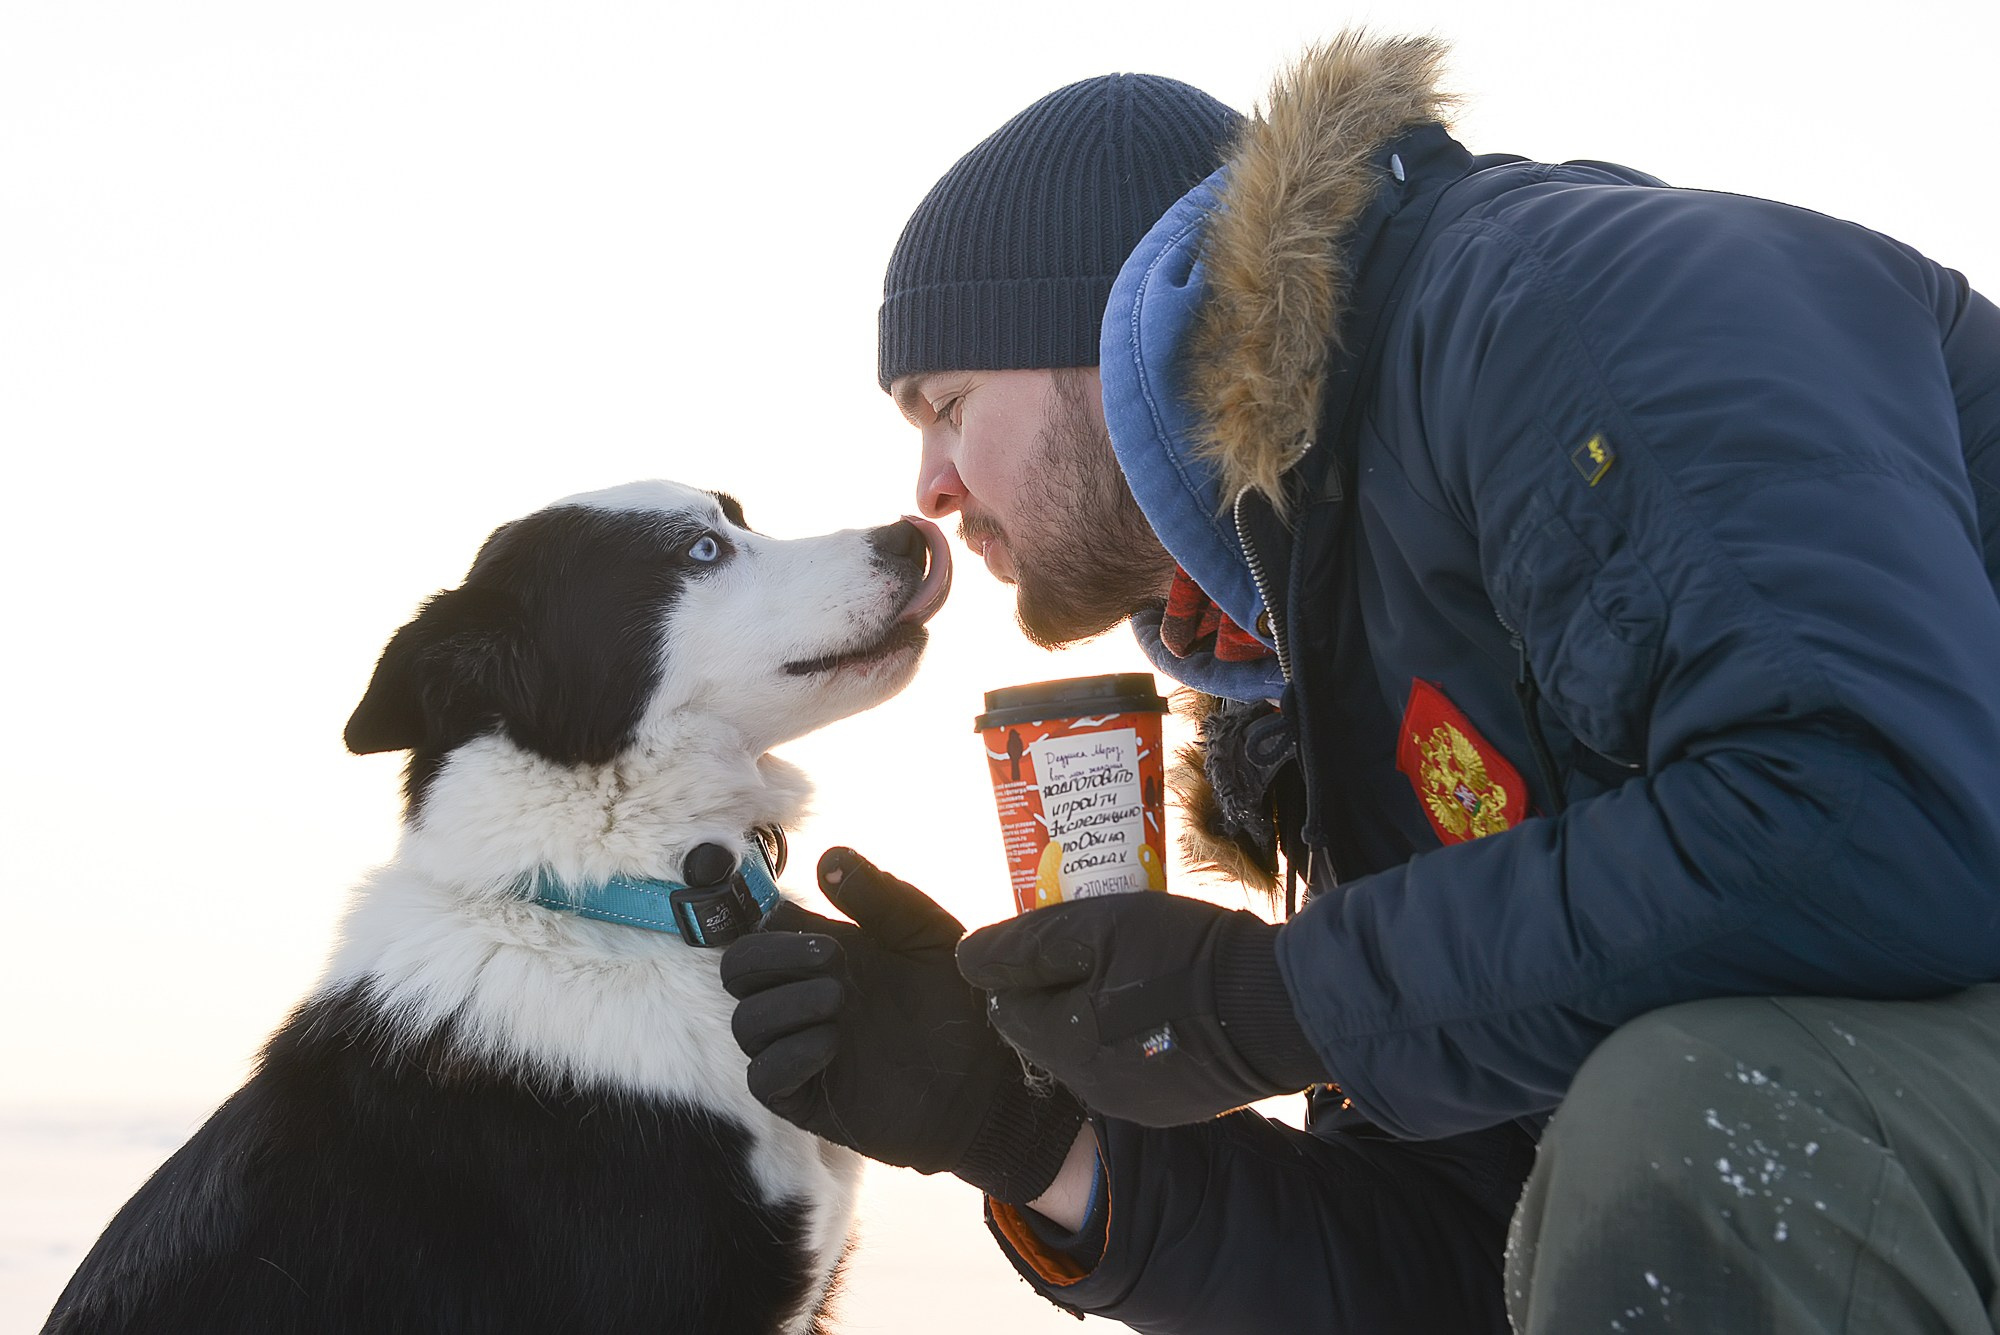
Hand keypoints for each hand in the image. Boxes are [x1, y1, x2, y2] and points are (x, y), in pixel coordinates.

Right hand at [721, 848, 1083, 1201]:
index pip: (763, 927)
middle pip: (739, 969)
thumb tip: (827, 858)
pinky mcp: (809, 1099)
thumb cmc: (960, 1001)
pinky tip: (832, 1043)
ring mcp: (802, 1047)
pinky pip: (763, 1077)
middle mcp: (804, 998)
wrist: (989, 1078)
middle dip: (770, 956)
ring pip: (746, 1021)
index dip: (773, 919)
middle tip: (833, 958)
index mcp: (824, 954)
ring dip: (785, 1003)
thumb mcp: (928, 933)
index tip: (820, 922)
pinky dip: (788, 1055)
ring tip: (840, 1000)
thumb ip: (880, 895)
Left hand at [956, 892, 1327, 1126]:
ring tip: (1138, 972)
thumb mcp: (1097, 927)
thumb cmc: (1182, 956)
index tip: (1058, 936)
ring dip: (1100, 1014)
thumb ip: (1027, 945)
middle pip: (1049, 1031)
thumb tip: (966, 958)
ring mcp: (1134, 1104)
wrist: (1278, 1007)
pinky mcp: (1173, 1107)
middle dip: (1063, 990)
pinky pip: (1132, 1068)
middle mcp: (1088, 1088)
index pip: (1006, 1006)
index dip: (1024, 965)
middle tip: (1102, 947)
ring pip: (1090, 1051)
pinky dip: (1137, 1038)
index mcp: (1062, 1045)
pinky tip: (1167, 1007)